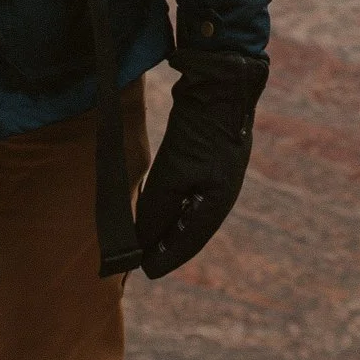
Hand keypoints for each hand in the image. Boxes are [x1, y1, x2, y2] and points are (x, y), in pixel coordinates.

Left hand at [136, 49, 266, 278]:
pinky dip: (169, 203)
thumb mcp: (174, 172)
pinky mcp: (205, 159)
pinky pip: (184, 192)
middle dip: (164, 244)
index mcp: (217, 204)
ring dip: (165, 224)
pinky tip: (154, 204)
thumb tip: (142, 238)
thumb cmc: (200, 133)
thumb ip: (157, 207)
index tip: (145, 271)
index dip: (166, 257)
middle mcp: (218, 195)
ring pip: (186, 211)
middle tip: (139, 258)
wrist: (220, 88)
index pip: (188, 241)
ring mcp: (214, 176)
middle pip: (188, 229)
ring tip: (143, 236)